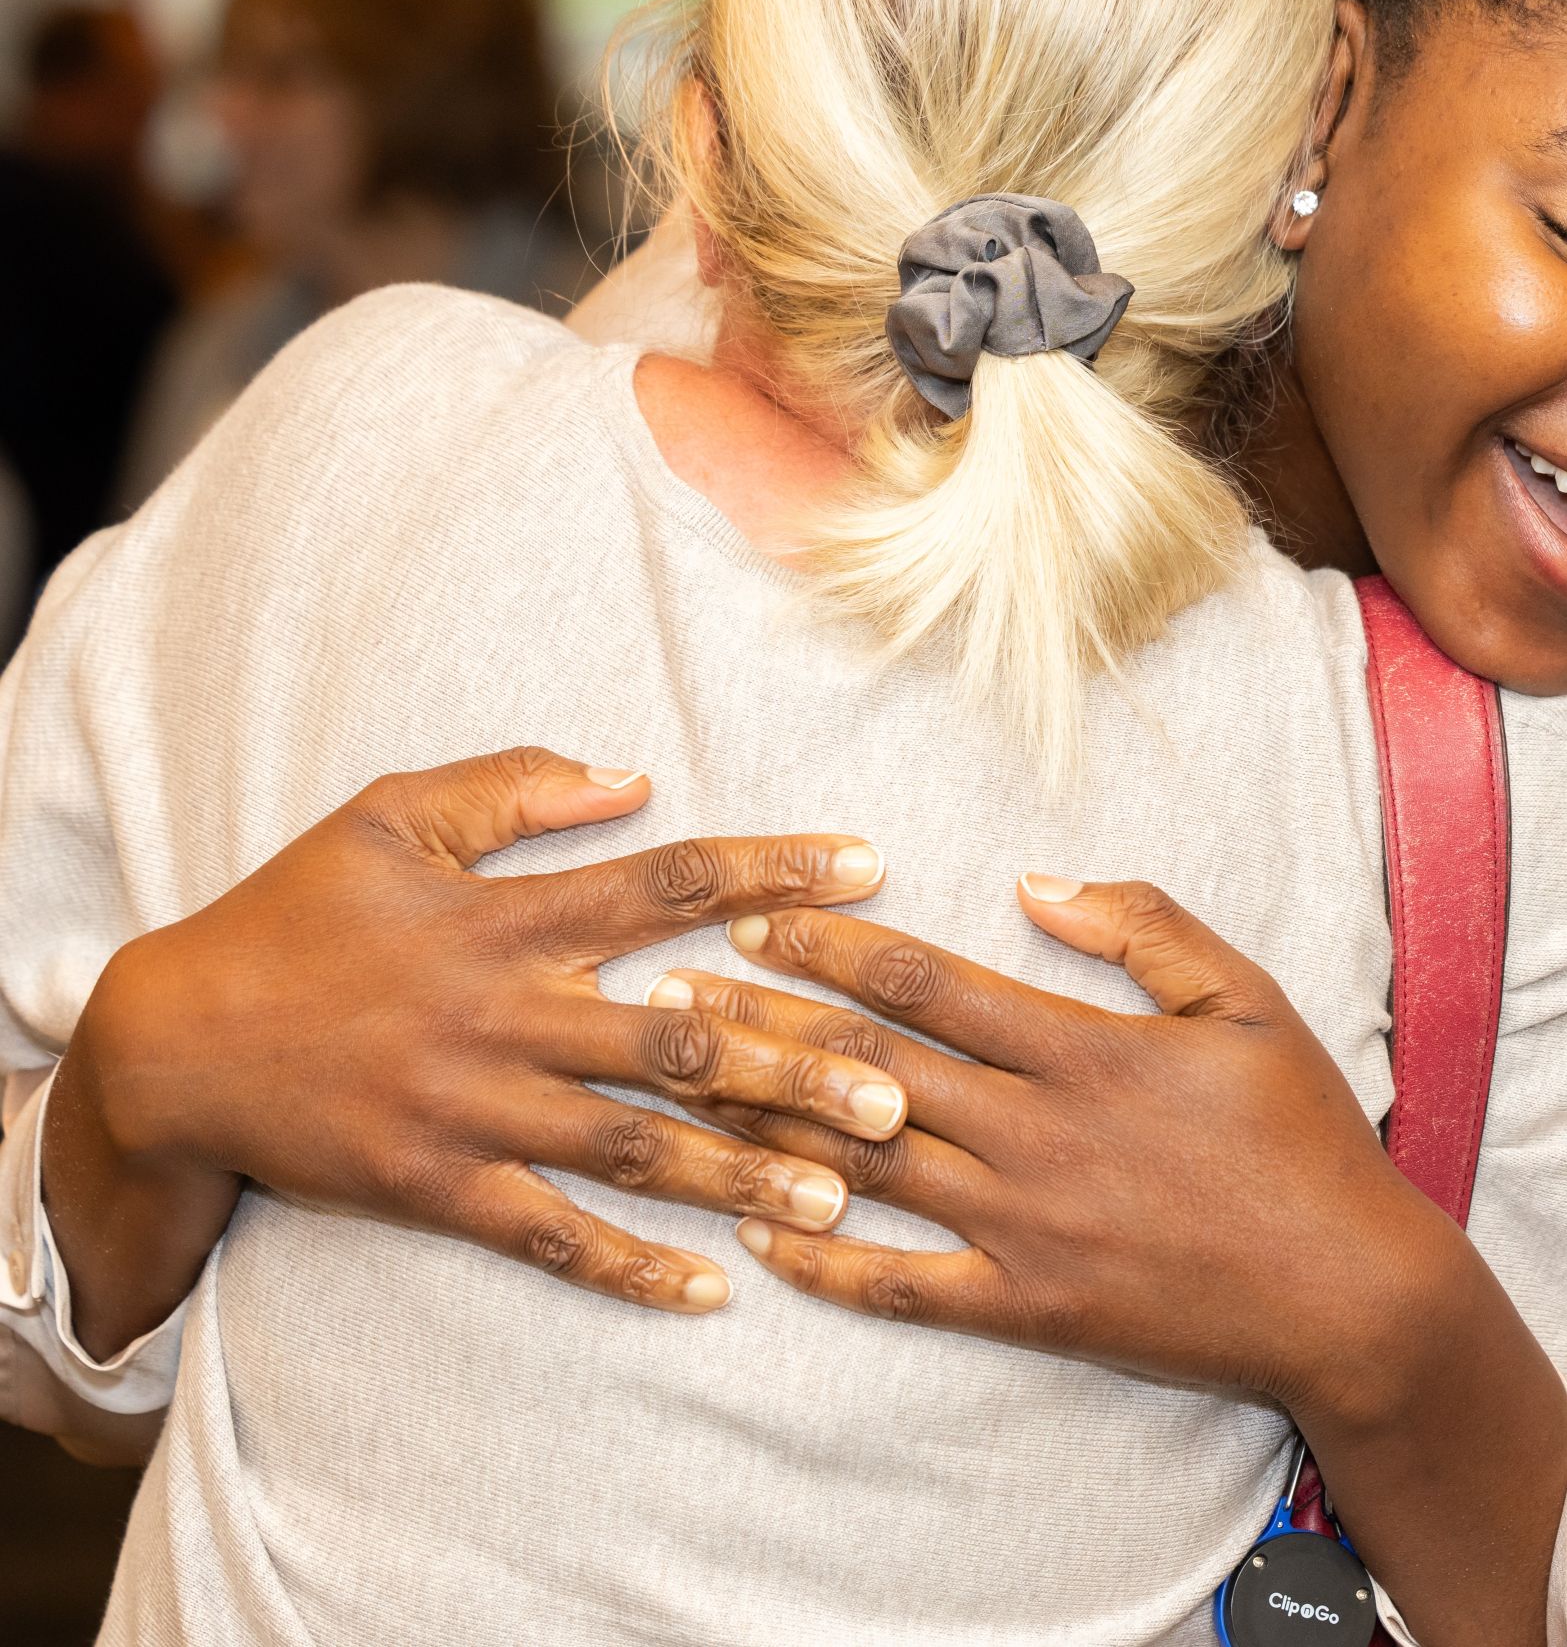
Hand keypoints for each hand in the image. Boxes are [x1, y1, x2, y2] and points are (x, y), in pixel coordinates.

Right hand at [44, 747, 909, 1356]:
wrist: (172, 1047)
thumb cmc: (295, 916)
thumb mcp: (392, 816)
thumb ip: (513, 786)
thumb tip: (634, 774)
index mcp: (509, 918)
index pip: (667, 884)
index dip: (772, 871)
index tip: (869, 866)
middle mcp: (509, 1016)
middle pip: (679, 1039)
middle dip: (795, 1066)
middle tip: (900, 1093)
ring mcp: (476, 1111)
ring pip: (635, 1147)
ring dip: (743, 1173)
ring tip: (842, 1196)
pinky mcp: (438, 1188)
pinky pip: (549, 1235)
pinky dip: (628, 1265)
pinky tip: (709, 1289)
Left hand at [671, 876, 1566, 1643]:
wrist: (1348, 1289)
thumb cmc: (1302, 1131)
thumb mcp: (1245, 996)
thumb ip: (1142, 927)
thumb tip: (1036, 881)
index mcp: (1079, 1048)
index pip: (924, 985)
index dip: (831, 946)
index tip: (760, 918)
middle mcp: (1034, 1133)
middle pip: (864, 1070)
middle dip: (761, 1025)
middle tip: (671, 996)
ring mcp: (1024, 1225)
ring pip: (864, 1167)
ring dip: (766, 1127)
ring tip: (685, 1092)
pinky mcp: (1027, 1305)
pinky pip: (904, 1286)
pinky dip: (827, 1264)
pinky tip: (762, 1240)